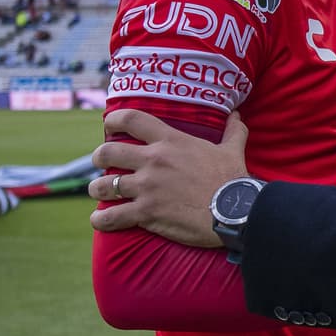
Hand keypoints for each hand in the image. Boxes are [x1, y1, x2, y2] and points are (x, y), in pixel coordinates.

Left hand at [88, 109, 248, 247]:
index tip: (109, 126)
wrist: (236, 211)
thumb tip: (237, 115)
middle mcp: (153, 160)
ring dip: (98, 189)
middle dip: (99, 158)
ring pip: (104, 185)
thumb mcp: (233, 149)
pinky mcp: (146, 212)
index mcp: (171, 141)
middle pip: (108, 152)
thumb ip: (232, 131)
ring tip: (99, 192)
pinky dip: (102, 219)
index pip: (132, 119)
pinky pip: (111, 216)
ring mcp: (147, 187)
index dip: (114, 120)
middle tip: (102, 164)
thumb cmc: (233, 179)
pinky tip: (100, 220)